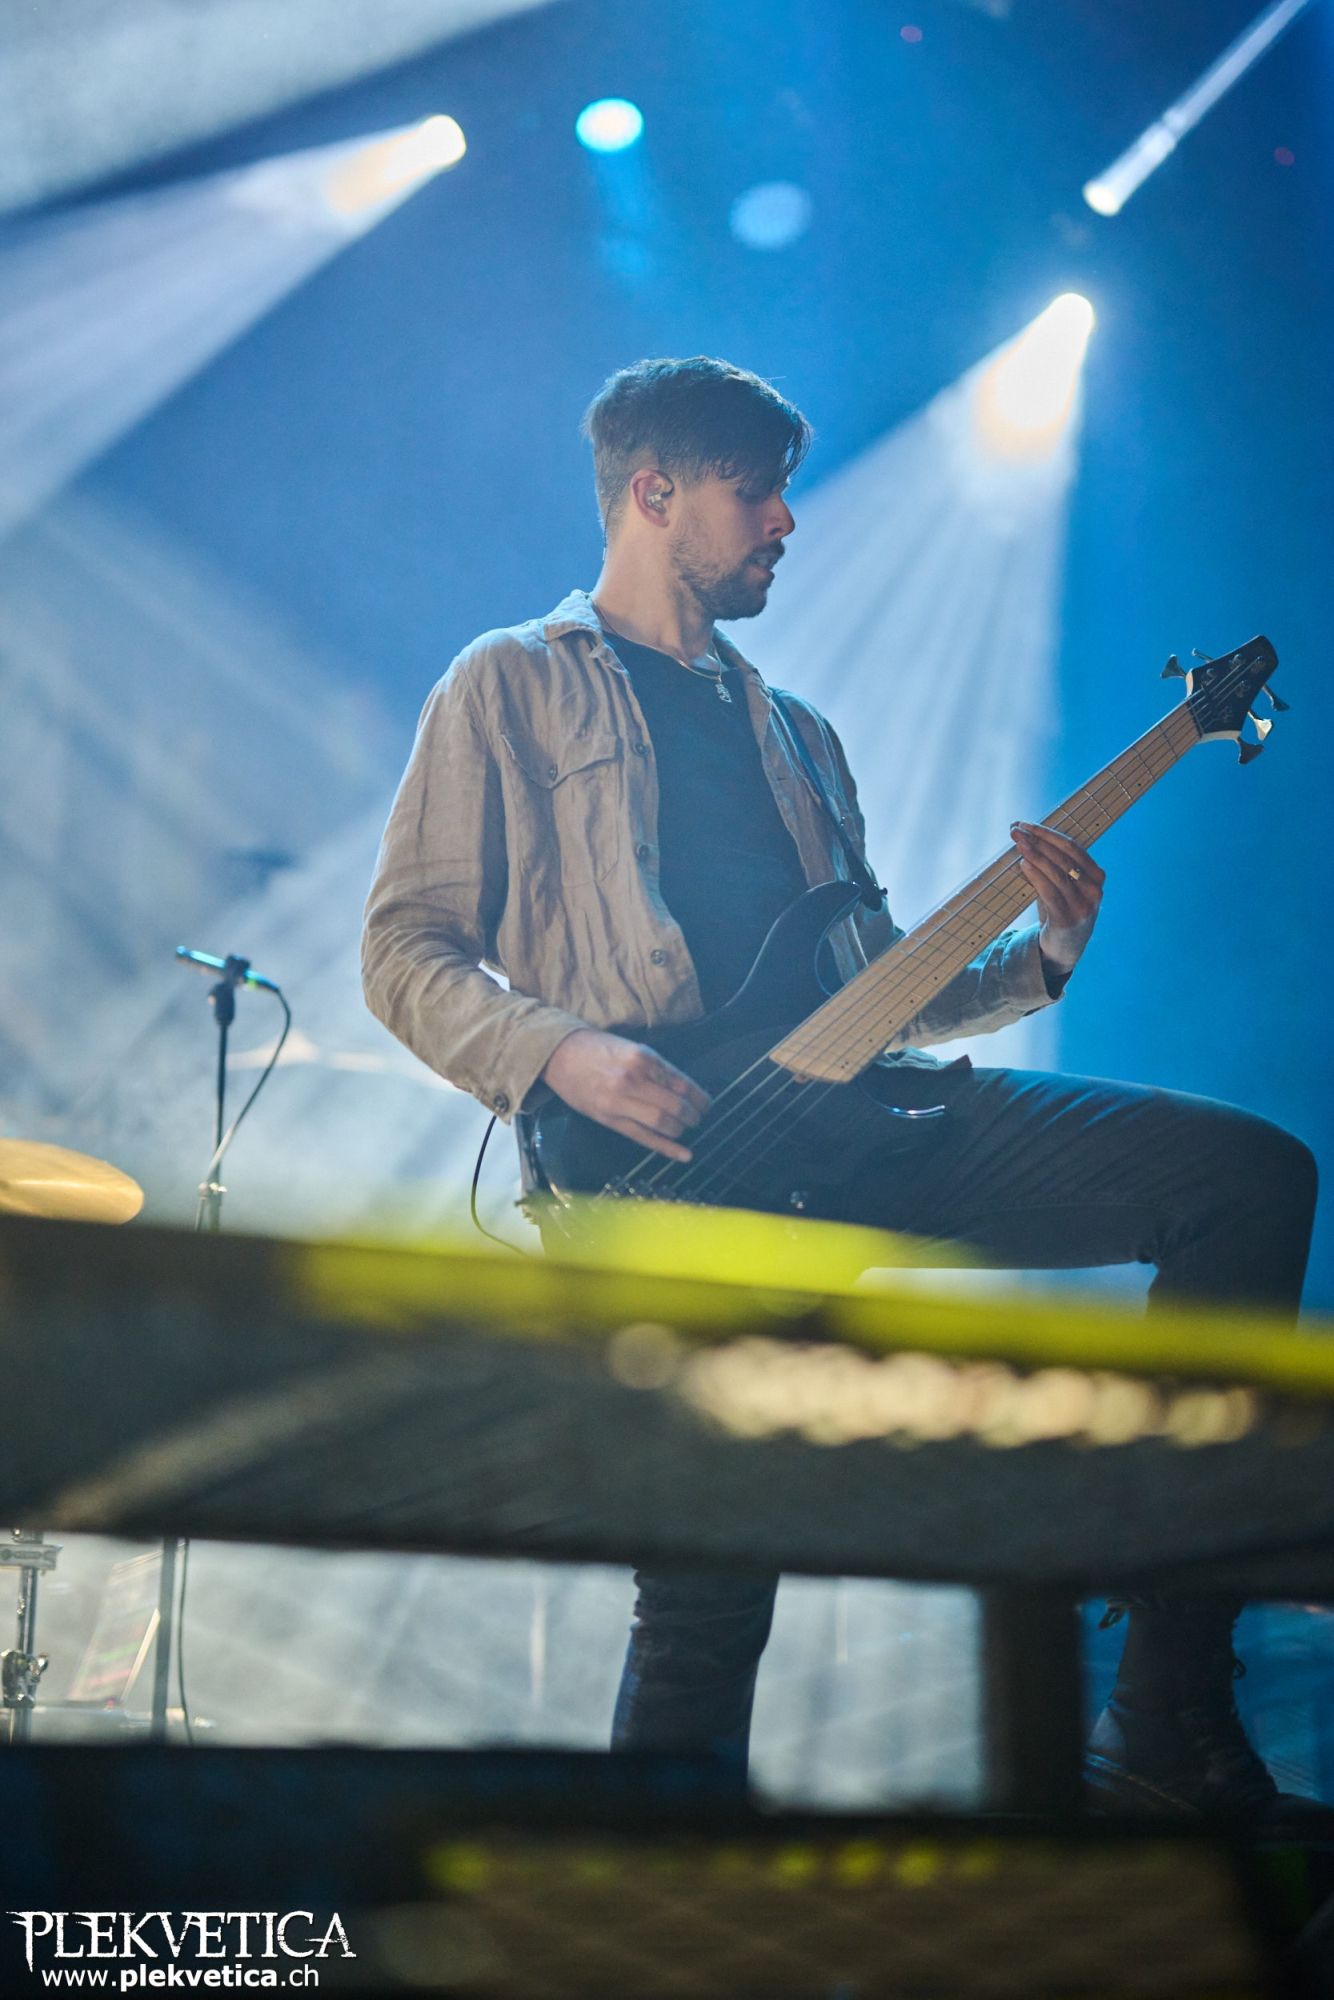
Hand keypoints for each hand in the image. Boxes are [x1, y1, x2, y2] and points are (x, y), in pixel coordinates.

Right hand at [541, 1028, 711, 1161]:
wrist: (561, 1055)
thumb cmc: (598, 1049)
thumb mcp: (633, 1048)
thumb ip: (657, 1069)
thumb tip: (686, 1090)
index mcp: (644, 1058)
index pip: (683, 1084)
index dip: (700, 1099)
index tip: (706, 1104)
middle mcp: (634, 1080)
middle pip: (676, 1106)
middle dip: (693, 1116)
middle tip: (698, 1118)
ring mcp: (620, 1102)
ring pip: (663, 1123)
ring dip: (681, 1130)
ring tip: (685, 1128)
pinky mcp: (610, 1119)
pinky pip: (644, 1137)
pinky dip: (667, 1148)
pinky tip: (683, 1154)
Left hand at [1010, 821, 1104, 974]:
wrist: (1064, 949)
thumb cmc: (1061, 912)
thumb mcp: (1063, 887)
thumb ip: (1053, 866)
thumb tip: (1025, 841)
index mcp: (1096, 877)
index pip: (1072, 847)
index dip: (1047, 834)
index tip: (1026, 825)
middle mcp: (1094, 890)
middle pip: (1063, 857)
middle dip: (1037, 840)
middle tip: (1016, 830)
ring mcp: (1083, 905)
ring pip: (1056, 872)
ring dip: (1034, 854)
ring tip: (1017, 843)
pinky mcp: (1067, 918)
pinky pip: (1049, 891)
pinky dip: (1036, 875)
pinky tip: (1023, 864)